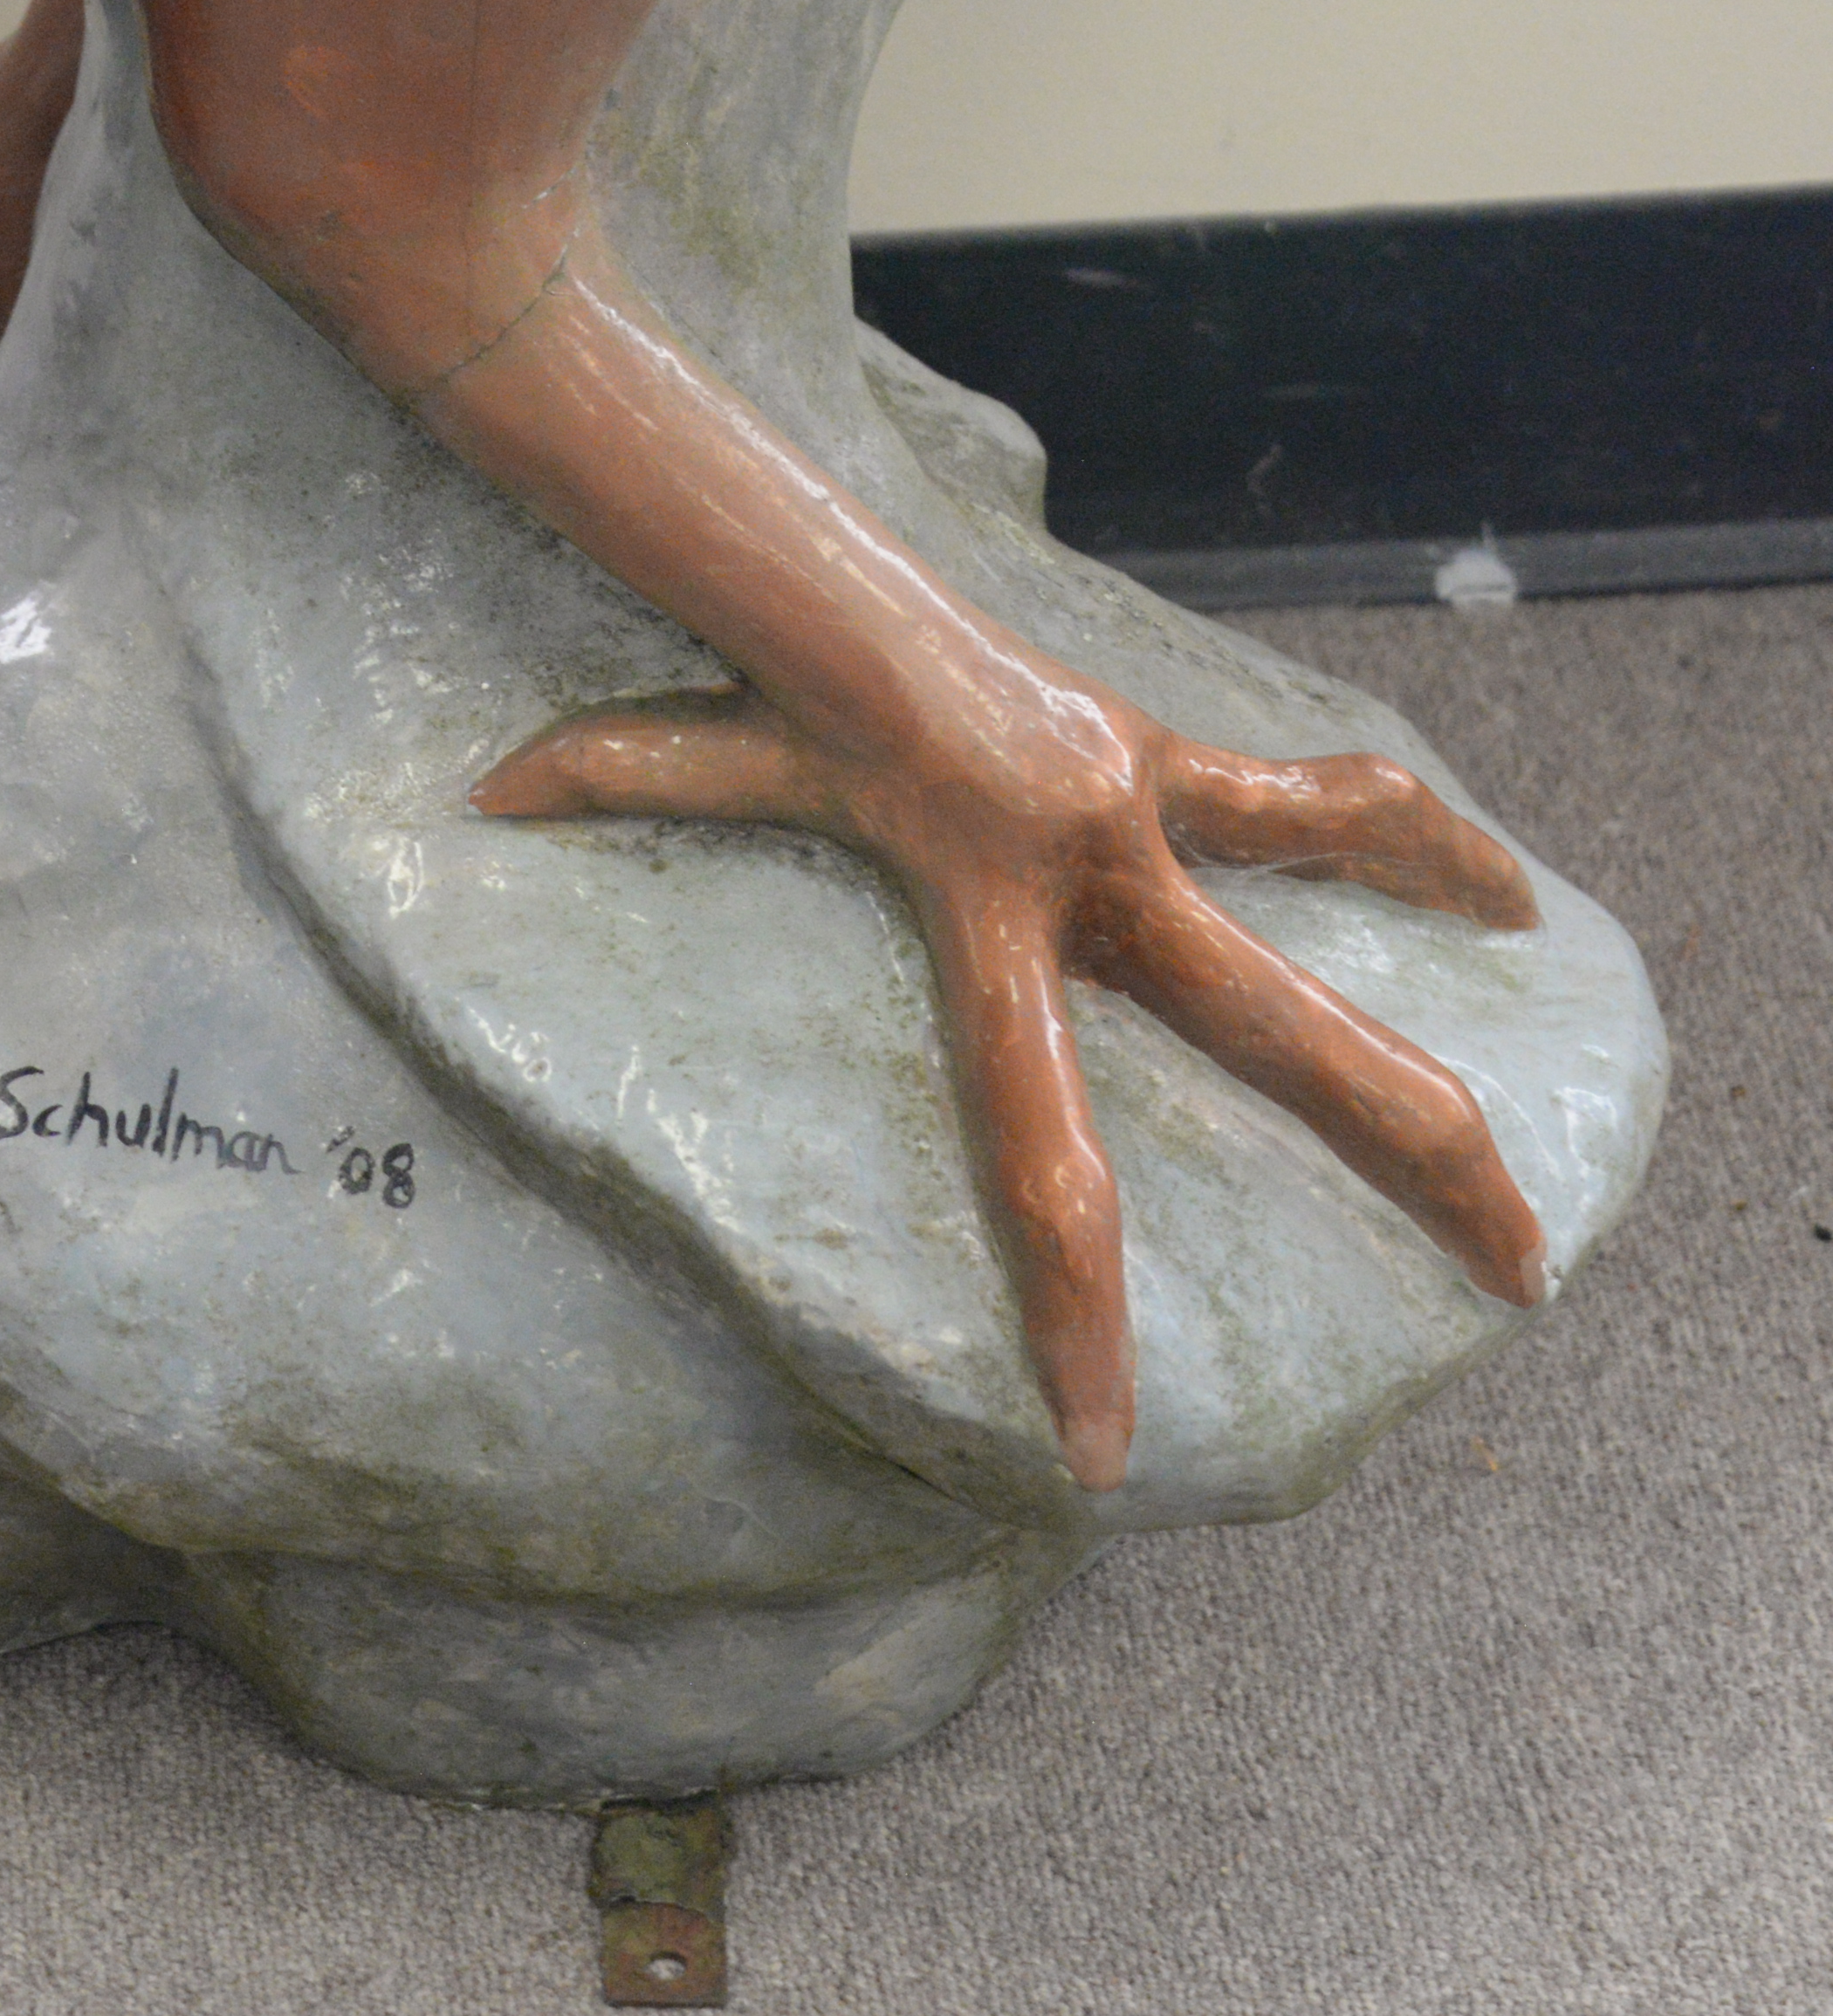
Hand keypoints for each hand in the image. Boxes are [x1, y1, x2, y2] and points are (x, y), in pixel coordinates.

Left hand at [472, 630, 1546, 1493]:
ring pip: (1330, 872)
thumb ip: (613, 792)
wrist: (832, 566)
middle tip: (1521, 1275)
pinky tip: (1494, 880)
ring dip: (1445, 928)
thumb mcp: (693, 765)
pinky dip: (1403, 829)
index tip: (1110, 1448)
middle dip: (1408, 1155)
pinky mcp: (1171, 754)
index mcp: (988, 923)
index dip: (1079, 1310)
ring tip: (1538, 991)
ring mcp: (1149, 808)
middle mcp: (1095, 872)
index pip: (1044, 1155)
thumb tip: (477, 802)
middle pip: (1274, 1034)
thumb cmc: (759, 689)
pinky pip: (1311, 792)